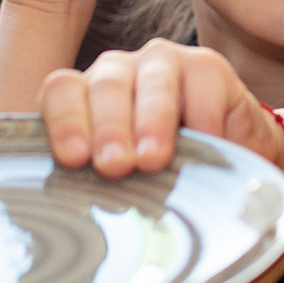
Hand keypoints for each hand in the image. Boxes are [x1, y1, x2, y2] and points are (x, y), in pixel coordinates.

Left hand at [39, 37, 283, 177]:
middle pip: (107, 87)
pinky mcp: (206, 66)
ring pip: (153, 83)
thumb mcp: (122, 175)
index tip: (74, 158)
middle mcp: (119, 71)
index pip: (63, 92)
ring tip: (153, 159)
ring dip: (152, 122)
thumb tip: (76, 218)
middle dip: (110, 129)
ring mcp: (162, 64)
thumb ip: (95, 182)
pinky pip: (202, 90)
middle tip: (114, 166)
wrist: (221, 153)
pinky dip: (203, 124)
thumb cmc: (157, 166)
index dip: (65, 121)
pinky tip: (206, 149)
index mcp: (86, 94)